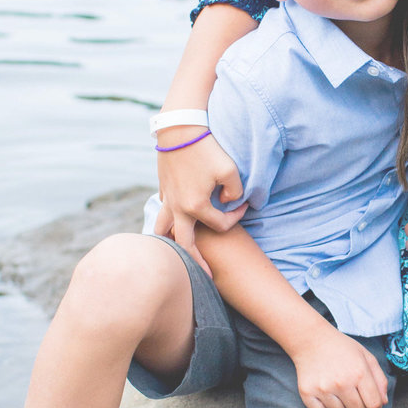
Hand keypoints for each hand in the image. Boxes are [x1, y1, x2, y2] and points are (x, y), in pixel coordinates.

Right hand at [156, 129, 246, 272]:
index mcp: (195, 207)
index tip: (245, 206)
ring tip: (177, 255)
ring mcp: (168, 199)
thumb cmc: (207, 148)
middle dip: (195, 263)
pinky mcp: (163, 188)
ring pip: (163, 230)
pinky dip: (167, 222)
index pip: (221, 225)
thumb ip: (234, 192)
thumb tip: (227, 202)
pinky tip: (174, 223)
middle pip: (184, 244)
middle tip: (205, 279)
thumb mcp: (231, 170)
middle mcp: (178, 208)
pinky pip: (163, 212)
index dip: (237, 218)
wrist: (179, 128)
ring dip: (170, 243)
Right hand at [290, 323, 387, 407]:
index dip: (375, 406)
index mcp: (359, 372)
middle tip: (352, 392)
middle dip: (358, 405)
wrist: (311, 340)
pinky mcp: (307, 393)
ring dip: (341, 405)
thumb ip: (379, 379)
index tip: (370, 402)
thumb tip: (383, 402)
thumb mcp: (366, 356)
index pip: (374, 404)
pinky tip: (325, 392)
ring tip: (336, 388)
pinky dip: (324, 407)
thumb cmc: (341, 348)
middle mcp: (341, 382)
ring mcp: (323, 389)